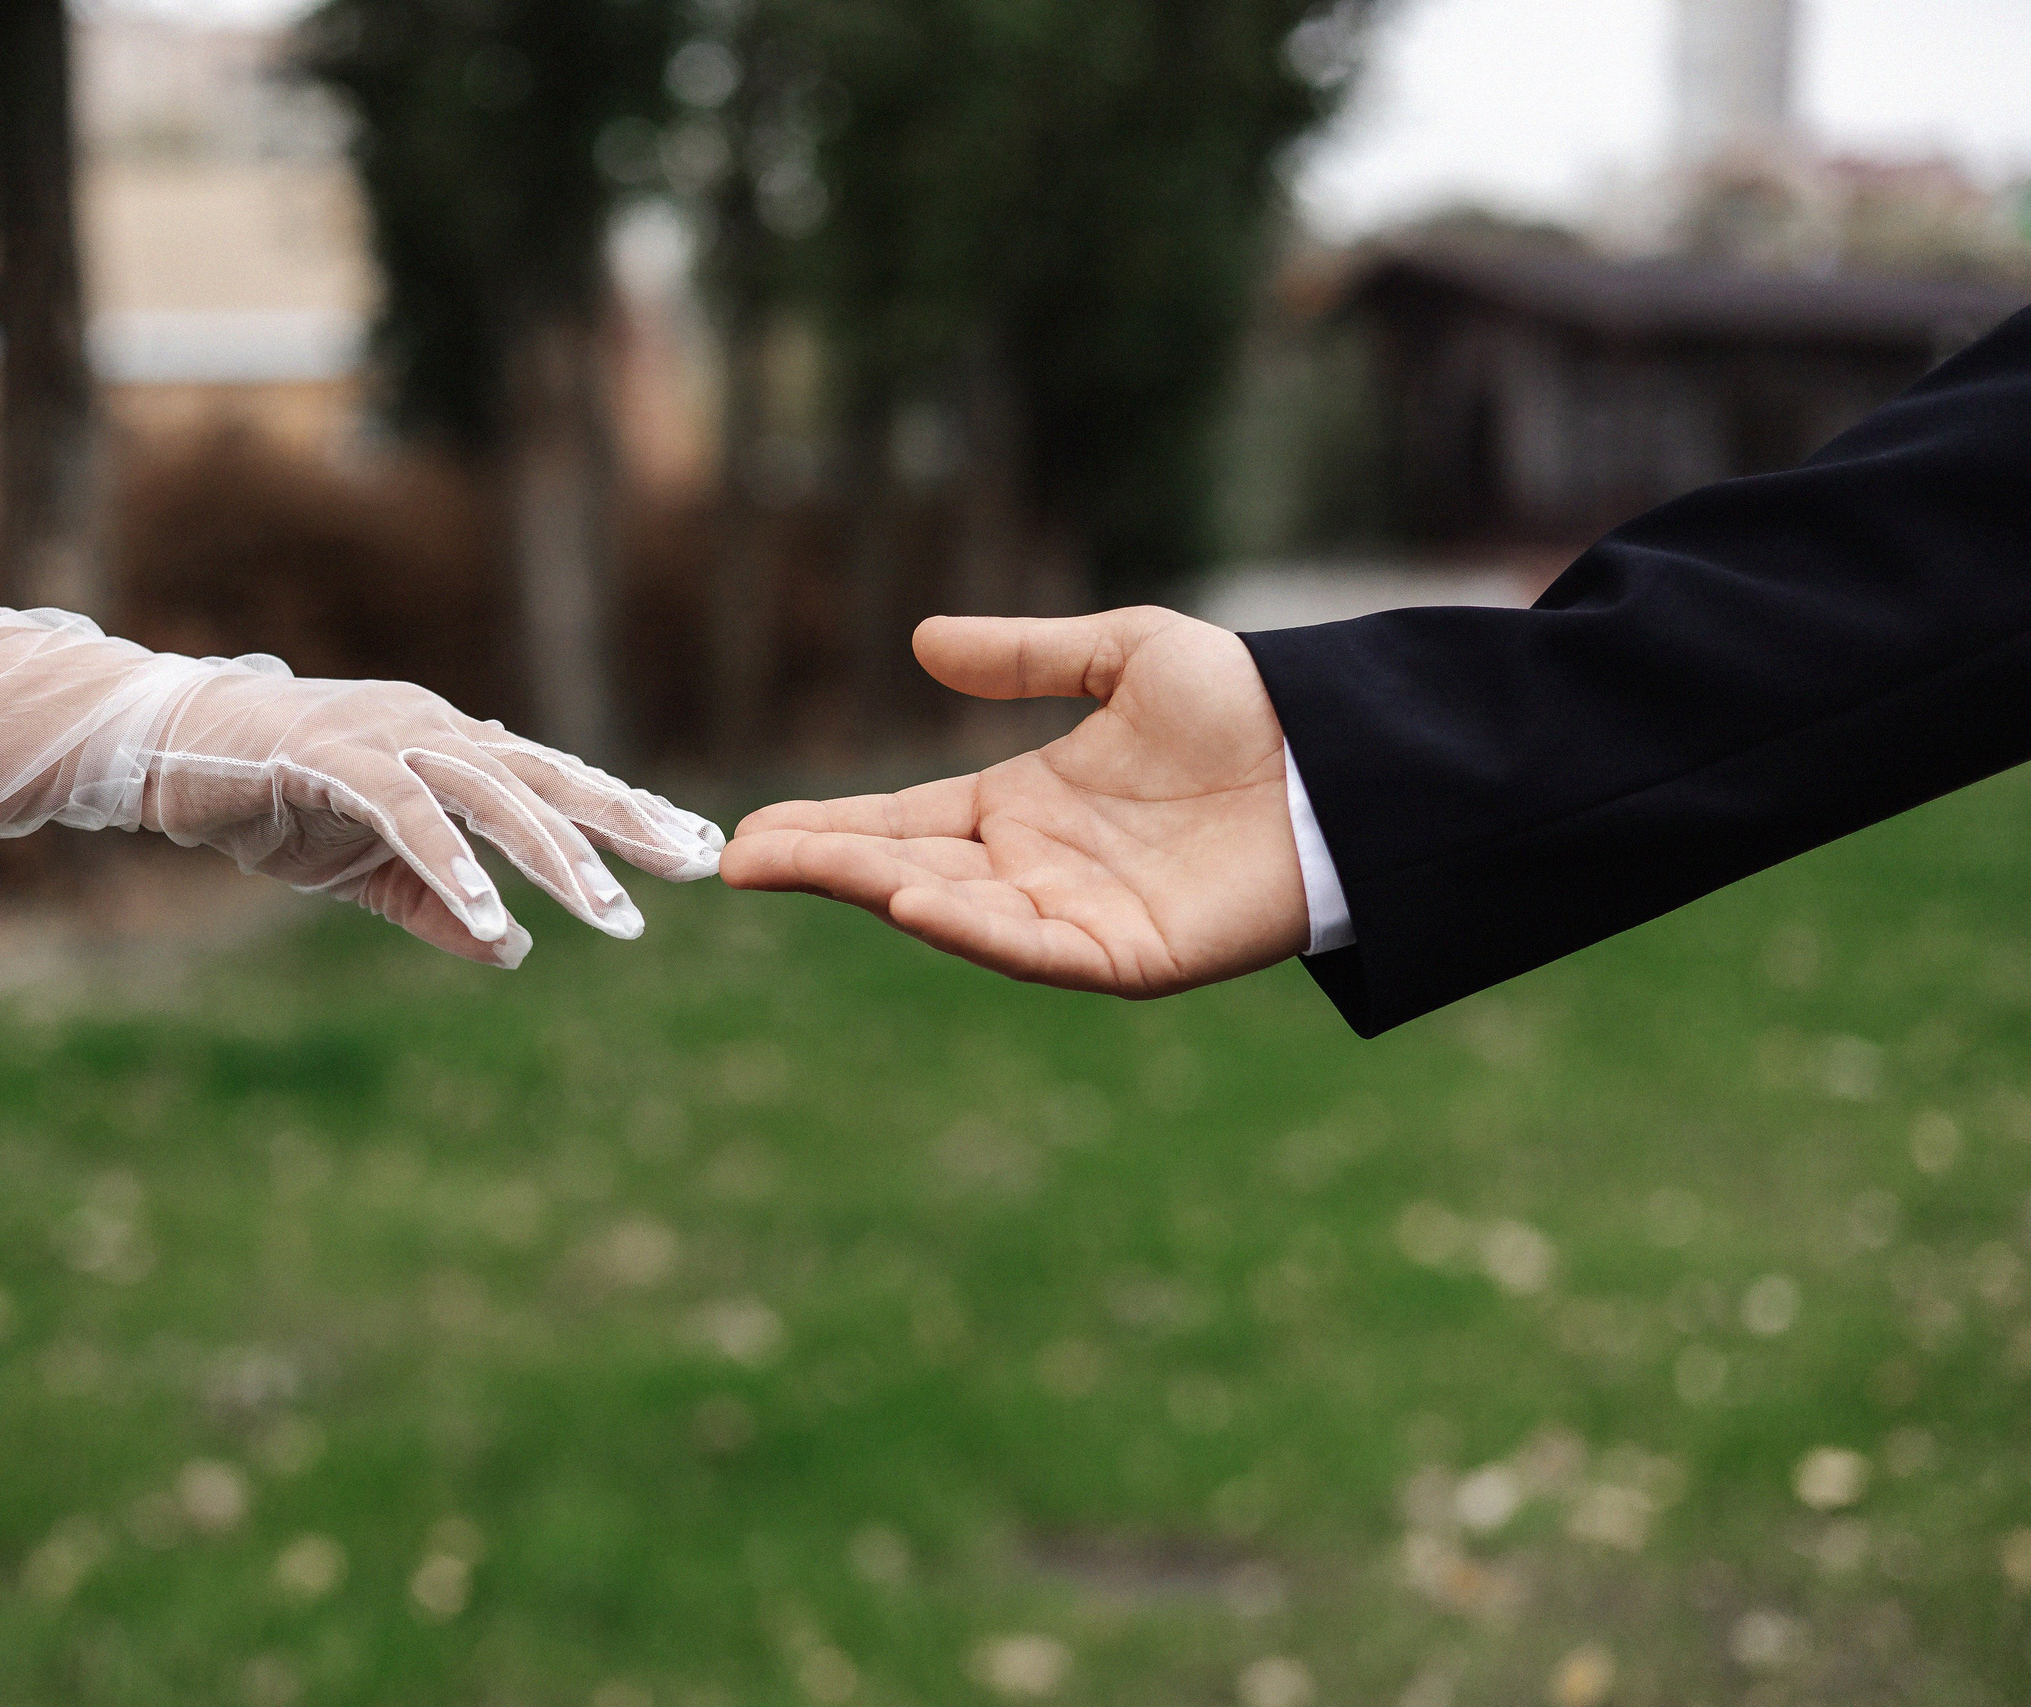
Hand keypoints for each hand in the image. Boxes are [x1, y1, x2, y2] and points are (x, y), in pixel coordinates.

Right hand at [143, 668, 724, 968]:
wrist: (166, 750)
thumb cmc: (273, 801)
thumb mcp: (372, 872)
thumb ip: (443, 910)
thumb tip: (516, 956)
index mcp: (454, 747)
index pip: (559, 780)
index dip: (627, 814)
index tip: (699, 848)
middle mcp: (436, 730)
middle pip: (551, 779)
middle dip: (625, 827)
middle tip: (693, 869)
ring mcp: (386, 737)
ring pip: (496, 798)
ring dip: (556, 860)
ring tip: (611, 918)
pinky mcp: (331, 759)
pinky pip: (408, 819)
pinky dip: (453, 868)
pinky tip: (493, 919)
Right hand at [720, 607, 1308, 995]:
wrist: (1346, 756)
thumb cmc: (1246, 705)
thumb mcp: (1122, 655)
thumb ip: (1025, 657)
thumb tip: (920, 641)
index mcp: (1022, 806)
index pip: (902, 821)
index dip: (829, 826)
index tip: (753, 830)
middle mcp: (1035, 869)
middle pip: (907, 869)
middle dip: (824, 865)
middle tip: (739, 861)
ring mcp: (1076, 917)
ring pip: (956, 911)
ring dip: (880, 891)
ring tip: (805, 868)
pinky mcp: (1127, 955)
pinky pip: (1034, 949)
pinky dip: (971, 928)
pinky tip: (914, 899)